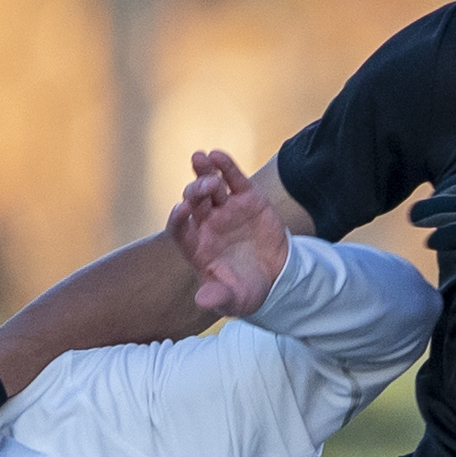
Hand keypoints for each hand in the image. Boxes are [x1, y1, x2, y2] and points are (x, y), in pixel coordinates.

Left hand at [165, 151, 288, 318]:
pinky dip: (225, 166)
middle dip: (194, 192)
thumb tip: (202, 301)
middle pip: (193, 202)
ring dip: (204, 173)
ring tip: (201, 160)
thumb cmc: (248, 291)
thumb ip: (219, 298)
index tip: (181, 210)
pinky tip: (217, 155)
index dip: (177, 219)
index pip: (179, 229)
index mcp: (197, 247)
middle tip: (201, 188)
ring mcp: (226, 209)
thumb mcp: (235, 301)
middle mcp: (207, 225)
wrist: (278, 278)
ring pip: (209, 186)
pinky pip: (233, 179)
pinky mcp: (247, 199)